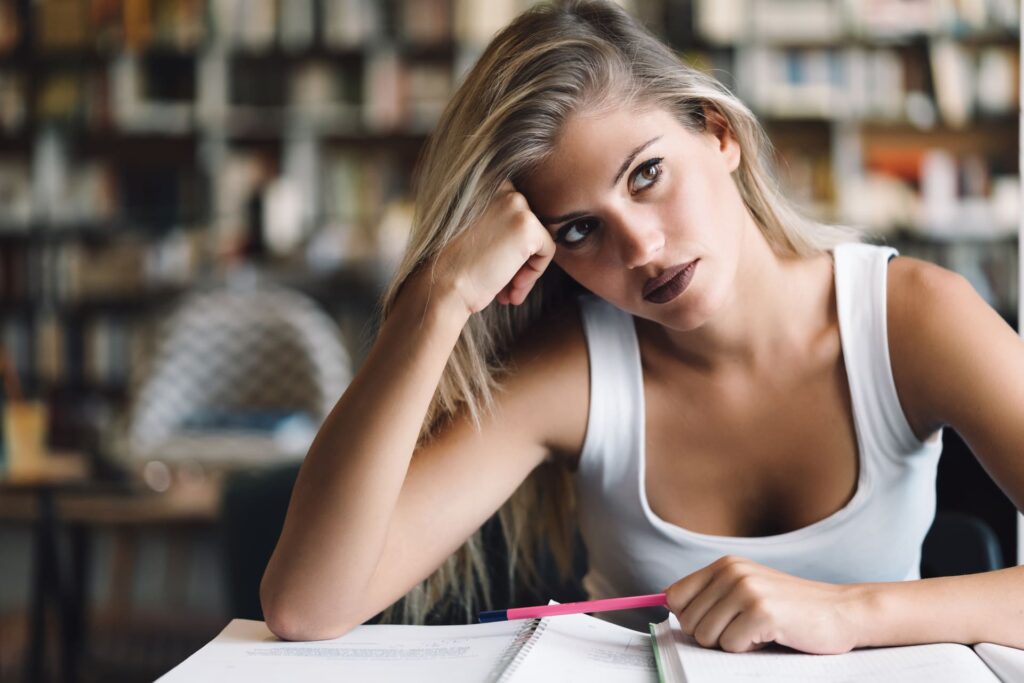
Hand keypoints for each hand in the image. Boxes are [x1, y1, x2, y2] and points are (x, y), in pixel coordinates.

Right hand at [431, 180, 555, 313]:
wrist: (440, 285)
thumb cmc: (449, 266)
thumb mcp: (471, 231)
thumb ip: (495, 222)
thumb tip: (520, 235)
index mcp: (481, 181)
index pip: (511, 213)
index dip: (506, 245)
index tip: (493, 267)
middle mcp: (499, 185)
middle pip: (525, 226)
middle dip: (516, 259)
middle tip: (503, 287)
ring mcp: (515, 204)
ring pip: (536, 239)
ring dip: (523, 269)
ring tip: (507, 293)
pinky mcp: (527, 225)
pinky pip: (546, 250)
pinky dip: (534, 273)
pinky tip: (512, 289)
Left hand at [663, 556, 863, 653]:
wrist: (842, 611)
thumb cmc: (791, 609)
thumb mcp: (747, 591)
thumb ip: (712, 596)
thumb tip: (668, 606)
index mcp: (724, 565)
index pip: (674, 596)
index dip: (685, 618)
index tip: (708, 625)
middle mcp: (731, 572)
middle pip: (688, 622)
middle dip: (713, 636)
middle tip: (745, 629)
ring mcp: (746, 590)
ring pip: (706, 637)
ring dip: (731, 644)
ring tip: (759, 632)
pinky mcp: (762, 612)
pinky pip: (730, 646)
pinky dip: (748, 650)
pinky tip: (771, 636)